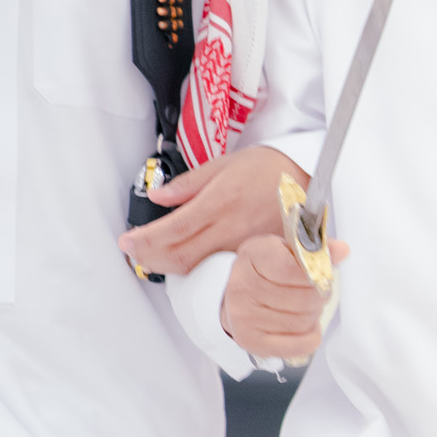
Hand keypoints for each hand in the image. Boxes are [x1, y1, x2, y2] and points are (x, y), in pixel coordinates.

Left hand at [118, 145, 308, 278]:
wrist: (309, 179)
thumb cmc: (269, 168)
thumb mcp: (224, 164)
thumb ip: (188, 184)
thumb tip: (157, 196)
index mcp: (221, 201)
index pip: (173, 229)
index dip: (145, 240)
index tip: (127, 241)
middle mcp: (232, 228)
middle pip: (181, 256)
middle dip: (150, 257)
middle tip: (133, 252)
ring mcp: (246, 247)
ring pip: (199, 268)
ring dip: (169, 267)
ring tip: (150, 259)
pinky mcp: (257, 258)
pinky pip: (220, 271)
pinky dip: (196, 271)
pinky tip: (184, 266)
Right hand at [220, 233, 349, 362]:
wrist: (238, 296)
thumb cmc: (265, 271)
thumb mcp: (286, 251)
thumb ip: (315, 249)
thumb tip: (341, 251)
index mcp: (253, 255)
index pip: (293, 268)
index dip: (316, 272)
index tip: (320, 272)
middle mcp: (242, 286)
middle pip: (304, 298)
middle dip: (319, 296)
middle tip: (318, 292)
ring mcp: (244, 316)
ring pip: (302, 321)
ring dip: (314, 315)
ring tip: (309, 308)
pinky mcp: (250, 341)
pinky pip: (296, 345)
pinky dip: (310, 337)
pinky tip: (308, 327)